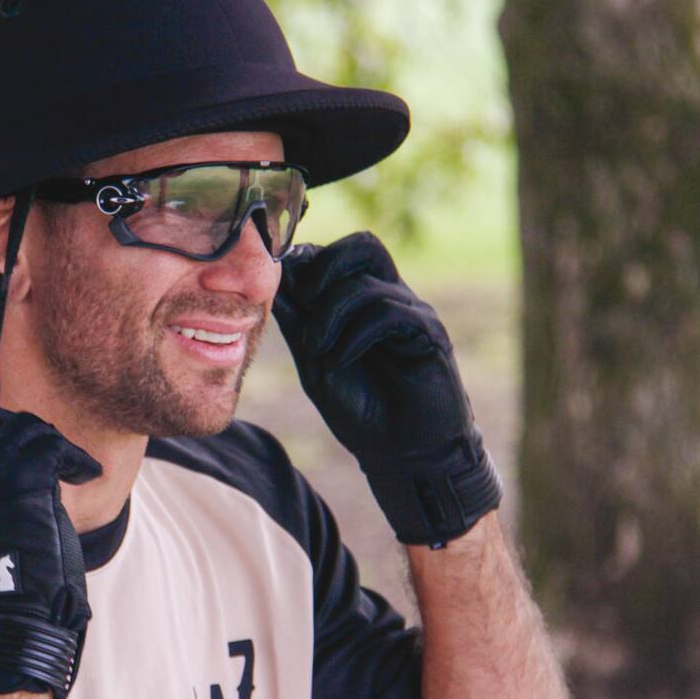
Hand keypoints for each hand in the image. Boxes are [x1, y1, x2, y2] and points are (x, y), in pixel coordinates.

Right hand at [0, 386, 100, 698]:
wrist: (9, 605)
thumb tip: (4, 443)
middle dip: (17, 424)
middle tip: (44, 445)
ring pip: (22, 426)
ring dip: (52, 442)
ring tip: (69, 466)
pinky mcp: (18, 475)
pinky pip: (53, 446)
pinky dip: (75, 458)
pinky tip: (85, 472)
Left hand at [272, 232, 500, 546]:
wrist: (399, 453)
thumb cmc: (360, 407)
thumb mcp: (314, 360)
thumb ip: (297, 322)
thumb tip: (270, 285)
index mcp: (363, 299)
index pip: (338, 253)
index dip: (306, 260)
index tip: (278, 287)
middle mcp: (391, 298)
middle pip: (363, 245)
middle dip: (323, 266)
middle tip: (301, 301)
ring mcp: (412, 314)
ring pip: (368, 282)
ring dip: (330, 314)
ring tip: (314, 349)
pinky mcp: (429, 336)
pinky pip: (389, 314)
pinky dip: (354, 336)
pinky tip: (338, 360)